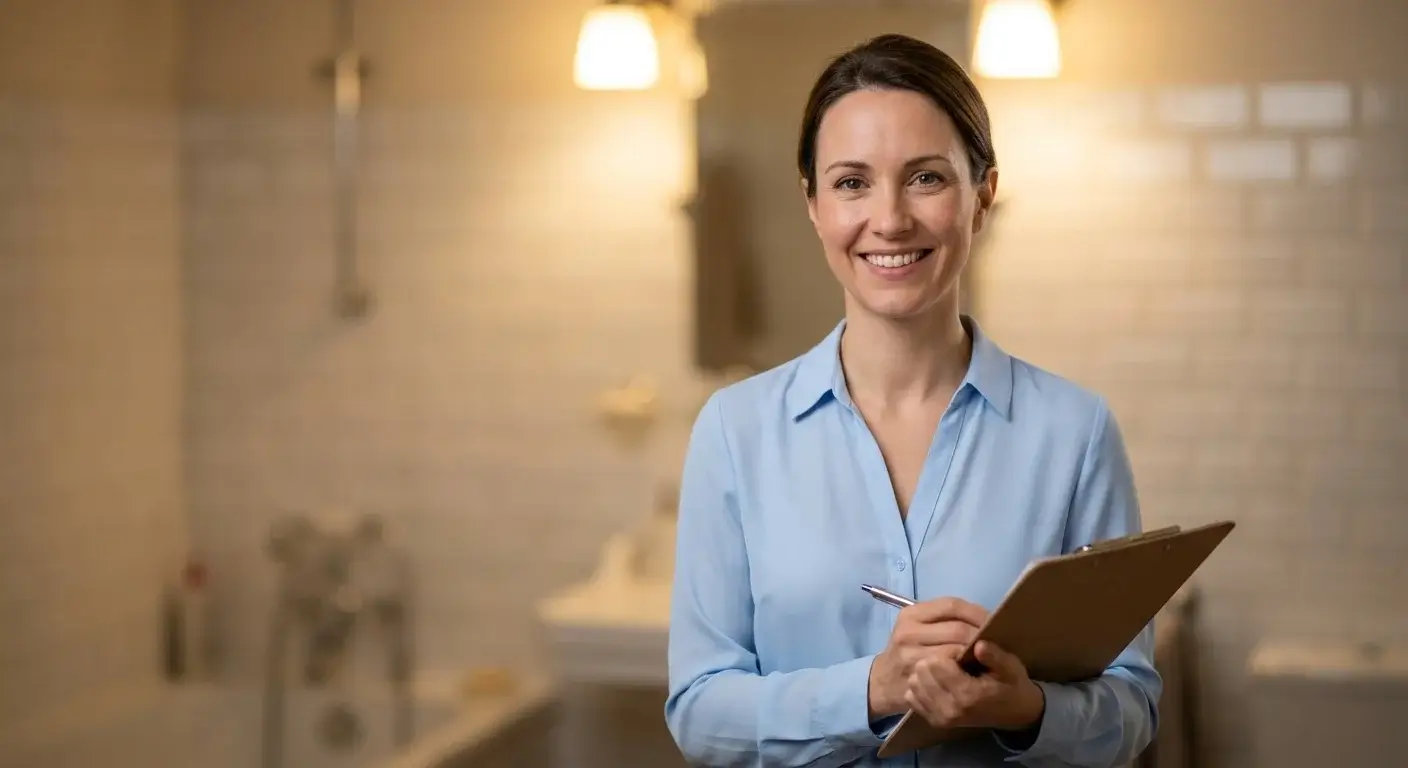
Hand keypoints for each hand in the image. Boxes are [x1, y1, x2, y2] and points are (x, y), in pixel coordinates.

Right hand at [868, 598, 987, 718]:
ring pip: (956, 650)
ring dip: (976, 653)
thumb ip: (942, 620)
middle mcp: (908, 632)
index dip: (977, 612)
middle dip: (981, 634)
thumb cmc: (907, 650)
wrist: (884, 681)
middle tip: (995, 642)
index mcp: (911, 614)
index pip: (951, 606)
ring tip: (987, 655)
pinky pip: (951, 671)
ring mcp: (911, 656)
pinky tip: (974, 670)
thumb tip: (983, 617)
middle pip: (957, 628)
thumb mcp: (916, 627)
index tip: (994, 621)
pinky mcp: (918, 677)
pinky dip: (966, 669)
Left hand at [904, 641, 1045, 731]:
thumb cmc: (1012, 685)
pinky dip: (921, 686)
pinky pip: (911, 697)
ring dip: (926, 672)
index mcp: (968, 695)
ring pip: (914, 682)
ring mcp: (940, 717)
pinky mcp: (934, 721)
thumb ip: (995, 656)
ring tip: (944, 670)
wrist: (1015, 714)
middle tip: (952, 660)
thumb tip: (979, 645)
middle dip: (935, 659)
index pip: (937, 662)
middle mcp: (949, 709)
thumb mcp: (1012, 667)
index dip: (948, 651)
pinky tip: (936, 682)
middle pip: (921, 671)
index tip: (961, 652)